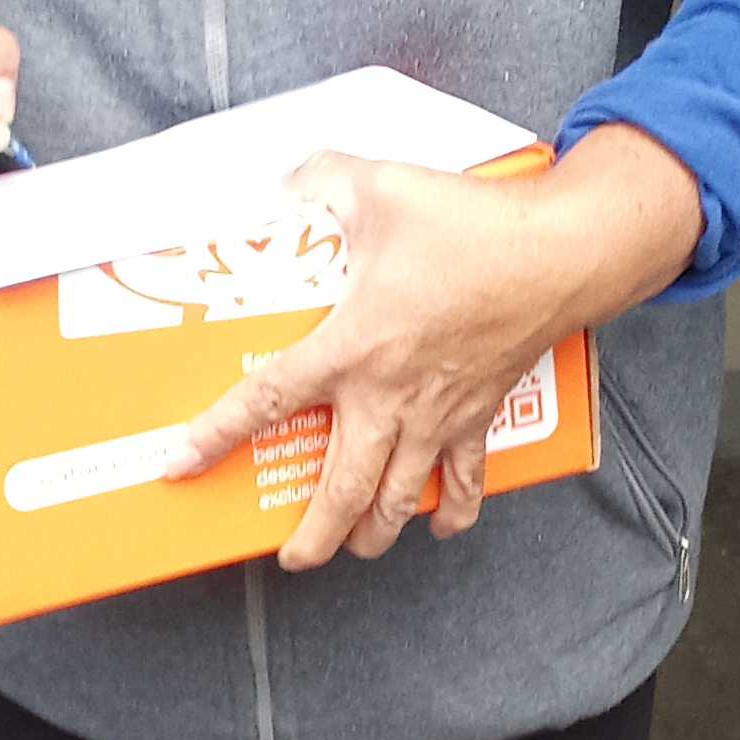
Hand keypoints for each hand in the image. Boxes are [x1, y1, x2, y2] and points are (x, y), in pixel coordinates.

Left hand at [166, 125, 704, 570]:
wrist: (559, 254)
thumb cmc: (473, 226)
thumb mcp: (379, 186)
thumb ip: (322, 180)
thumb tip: (288, 180)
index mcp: (351, 347)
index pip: (268, 400)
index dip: (217, 435)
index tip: (180, 464)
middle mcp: (389, 396)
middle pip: (342, 488)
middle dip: (313, 536)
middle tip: (291, 559)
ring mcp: (438, 414)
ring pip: (400, 497)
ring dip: (373, 534)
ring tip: (353, 549)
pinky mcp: (480, 413)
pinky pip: (468, 479)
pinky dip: (457, 511)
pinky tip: (440, 527)